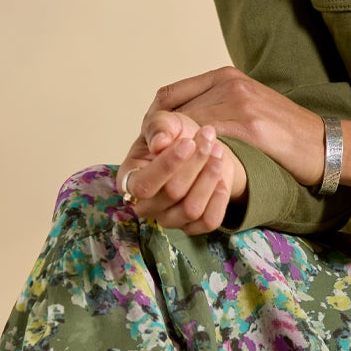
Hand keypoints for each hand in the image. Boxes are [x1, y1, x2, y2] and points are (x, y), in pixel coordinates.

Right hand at [116, 108, 246, 233]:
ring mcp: (168, 219)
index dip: (168, 165)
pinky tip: (220, 177)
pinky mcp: (191, 227)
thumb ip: (159, 127)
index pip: (144, 185)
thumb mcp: (165, 123)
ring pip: (192, 209)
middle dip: (196, 163)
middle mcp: (146, 206)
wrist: (197, 150)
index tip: (189, 142)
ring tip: (217, 152)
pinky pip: (209, 222)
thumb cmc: (174, 137)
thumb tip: (159, 143)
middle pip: (173, 193)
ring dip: (210, 177)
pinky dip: (219, 198)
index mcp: (130, 180)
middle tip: (208, 138)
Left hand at [147, 66, 350, 191]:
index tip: (149, 145)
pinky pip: (206, 141)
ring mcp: (239, 101)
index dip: (153, 121)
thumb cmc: (284, 134)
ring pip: (185, 126)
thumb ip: (215, 111)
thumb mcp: (247, 110)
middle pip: (171, 110)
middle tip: (149, 164)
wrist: (324, 144)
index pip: (170, 95)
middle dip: (155, 139)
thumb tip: (180, 131)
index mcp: (225, 76)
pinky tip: (187, 174)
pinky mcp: (249, 124)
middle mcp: (229, 83)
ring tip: (162, 173)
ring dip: (170, 152)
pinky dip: (191, 158)